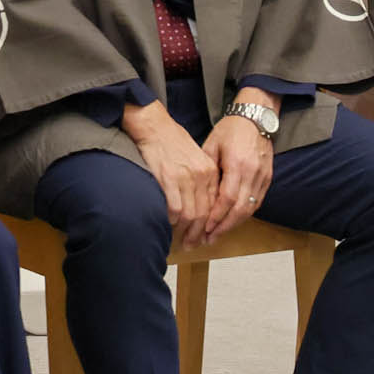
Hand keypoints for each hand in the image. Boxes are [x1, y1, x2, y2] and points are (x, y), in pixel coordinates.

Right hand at [121, 100, 222, 249]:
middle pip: (206, 212)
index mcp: (210, 172)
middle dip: (200, 233)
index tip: (208, 235)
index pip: (216, 204)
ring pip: (192, 213)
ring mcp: (186, 178)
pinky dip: (173, 220)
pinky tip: (170, 226)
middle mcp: (202, 176)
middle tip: (195, 245)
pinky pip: (175, 207)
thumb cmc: (173, 143)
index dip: (213, 223)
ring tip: (184, 242)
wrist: (156, 128)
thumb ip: (202, 179)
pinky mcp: (168, 178)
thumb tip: (202, 202)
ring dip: (188, 231)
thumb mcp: (196, 159)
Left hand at [202, 111, 276, 241]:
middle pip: (240, 208)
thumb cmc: (230, 130)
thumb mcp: (212, 146)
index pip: (227, 198)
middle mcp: (253, 172)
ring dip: (235, 223)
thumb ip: (208, 171)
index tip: (204, 229)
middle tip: (209, 239)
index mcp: (237, 164)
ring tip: (218, 234)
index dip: (216, 216)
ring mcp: (263, 175)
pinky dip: (246, 213)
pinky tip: (234, 221)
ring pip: (251, 207)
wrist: (256, 117)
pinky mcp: (268, 176)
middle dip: (224, 226)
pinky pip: (258, 200)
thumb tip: (199, 195)